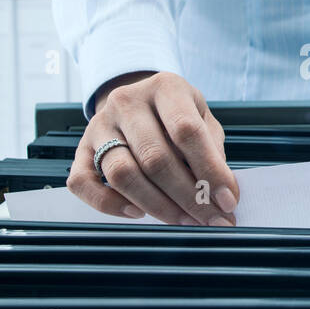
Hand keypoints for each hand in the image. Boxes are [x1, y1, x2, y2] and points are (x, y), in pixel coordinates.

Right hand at [68, 70, 239, 224]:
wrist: (138, 100)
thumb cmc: (178, 115)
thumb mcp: (203, 119)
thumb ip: (213, 150)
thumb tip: (223, 194)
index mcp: (165, 87)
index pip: (186, 131)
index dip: (210, 170)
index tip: (228, 201)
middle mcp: (127, 101)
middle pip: (154, 158)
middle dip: (187, 197)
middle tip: (210, 220)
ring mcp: (100, 125)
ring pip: (122, 174)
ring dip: (157, 206)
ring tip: (183, 221)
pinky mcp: (81, 149)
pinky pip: (83, 184)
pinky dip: (109, 205)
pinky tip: (137, 213)